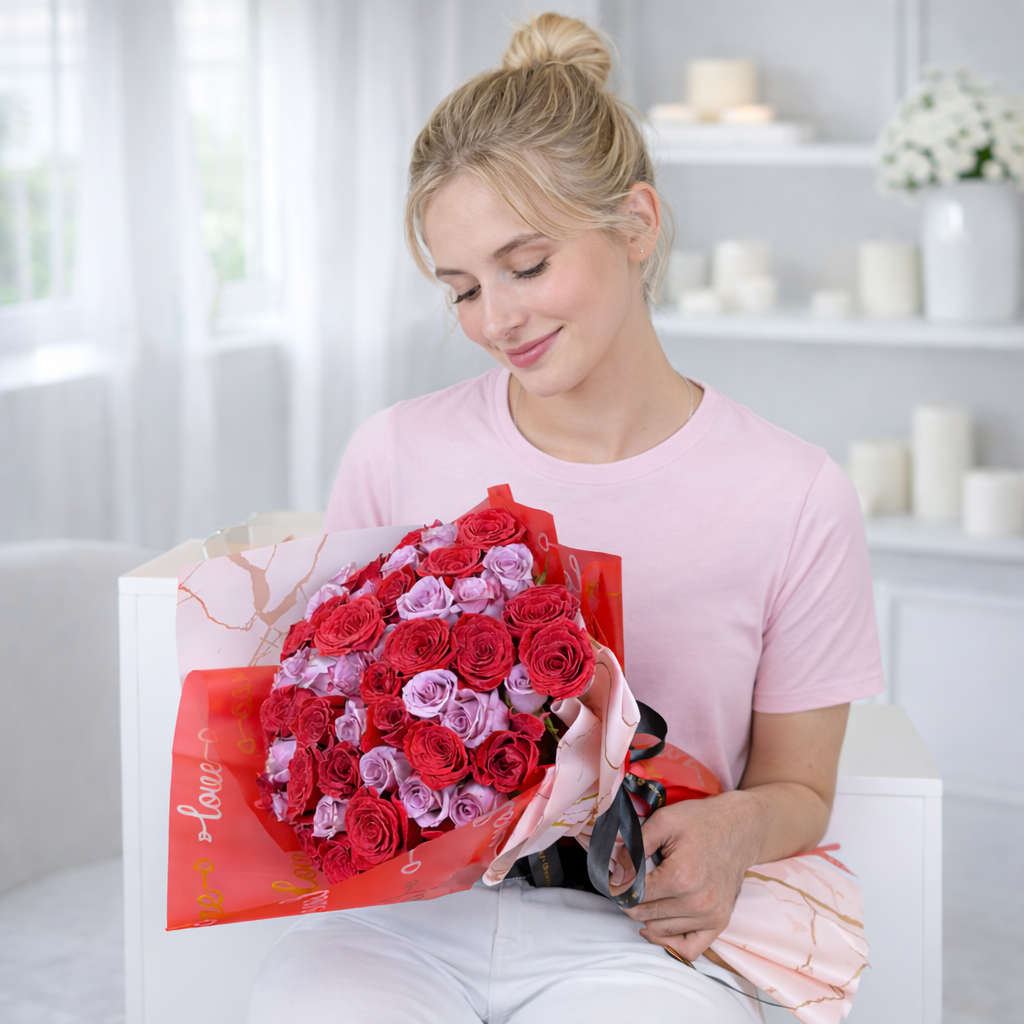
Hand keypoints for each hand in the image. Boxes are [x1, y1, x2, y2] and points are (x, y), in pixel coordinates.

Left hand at [621, 791, 760, 961]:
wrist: (739, 828)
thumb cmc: (700, 821)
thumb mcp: (663, 821)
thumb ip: (635, 845)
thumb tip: (616, 872)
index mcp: (680, 877)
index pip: (634, 894)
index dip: (619, 884)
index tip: (615, 876)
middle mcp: (696, 903)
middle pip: (644, 914)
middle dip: (631, 898)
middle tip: (630, 881)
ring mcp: (710, 917)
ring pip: (660, 930)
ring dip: (647, 915)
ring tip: (649, 893)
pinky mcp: (719, 923)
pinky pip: (689, 949)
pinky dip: (669, 941)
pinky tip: (656, 925)